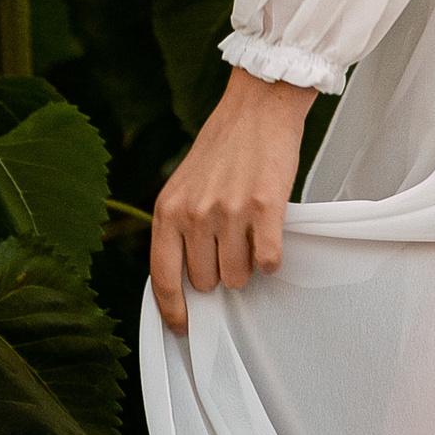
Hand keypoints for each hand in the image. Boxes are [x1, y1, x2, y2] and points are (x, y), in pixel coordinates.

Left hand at [149, 66, 316, 334]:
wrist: (258, 107)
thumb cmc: (223, 147)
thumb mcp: (184, 185)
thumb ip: (180, 228)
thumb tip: (187, 279)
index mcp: (168, 210)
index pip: (163, 278)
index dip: (173, 310)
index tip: (183, 327)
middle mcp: (195, 214)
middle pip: (205, 282)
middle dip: (219, 273)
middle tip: (231, 247)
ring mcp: (230, 211)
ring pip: (237, 276)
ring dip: (247, 266)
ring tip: (250, 235)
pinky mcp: (266, 208)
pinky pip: (268, 261)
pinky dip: (271, 258)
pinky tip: (270, 239)